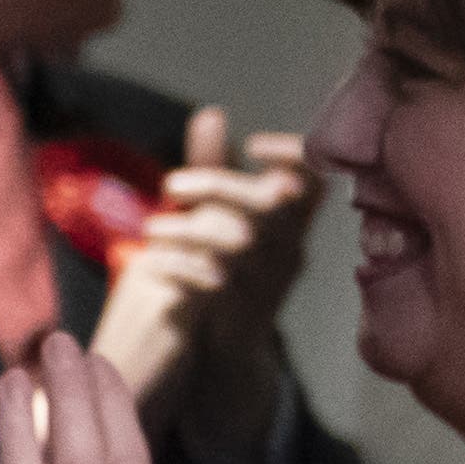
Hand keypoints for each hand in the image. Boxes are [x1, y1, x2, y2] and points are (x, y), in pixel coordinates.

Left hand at [88, 110, 320, 453]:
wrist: (228, 350)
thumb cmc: (226, 269)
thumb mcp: (223, 217)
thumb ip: (216, 167)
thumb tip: (210, 112)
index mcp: (291, 222)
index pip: (316, 176)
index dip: (295, 153)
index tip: (255, 143)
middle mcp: (290, 249)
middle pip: (270, 203)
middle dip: (220, 184)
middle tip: (169, 183)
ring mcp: (270, 282)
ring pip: (240, 243)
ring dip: (189, 228)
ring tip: (148, 228)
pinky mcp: (242, 314)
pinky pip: (214, 284)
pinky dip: (180, 269)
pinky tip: (151, 262)